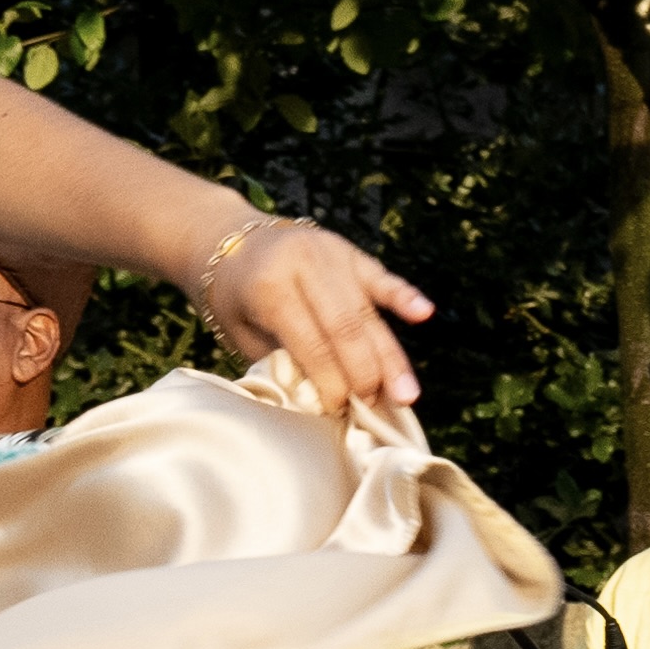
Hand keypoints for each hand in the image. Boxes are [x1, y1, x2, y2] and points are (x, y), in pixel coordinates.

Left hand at [200, 216, 433, 413]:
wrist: (225, 238)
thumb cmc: (234, 298)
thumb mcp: (242, 333)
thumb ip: (280, 360)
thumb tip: (322, 399)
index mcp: (270, 288)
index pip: (312, 345)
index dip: (331, 382)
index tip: (340, 410)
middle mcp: (304, 265)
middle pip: (346, 328)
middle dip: (366, 373)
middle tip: (378, 407)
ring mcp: (330, 253)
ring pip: (368, 310)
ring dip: (390, 355)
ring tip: (407, 393)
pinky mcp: (347, 250)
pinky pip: (379, 276)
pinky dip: (403, 296)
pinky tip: (424, 313)